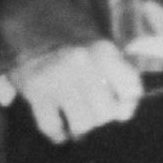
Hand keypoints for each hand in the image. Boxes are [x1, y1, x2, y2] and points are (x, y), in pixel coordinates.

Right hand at [9, 39, 143, 143]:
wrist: (30, 28)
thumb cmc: (74, 48)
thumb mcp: (101, 51)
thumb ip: (121, 78)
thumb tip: (125, 112)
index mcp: (102, 51)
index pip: (131, 89)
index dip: (127, 102)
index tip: (119, 104)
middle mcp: (81, 62)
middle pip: (106, 112)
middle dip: (101, 118)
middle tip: (94, 115)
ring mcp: (56, 77)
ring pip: (82, 124)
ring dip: (81, 128)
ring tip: (77, 124)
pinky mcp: (34, 90)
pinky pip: (52, 127)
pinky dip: (58, 134)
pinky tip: (60, 131)